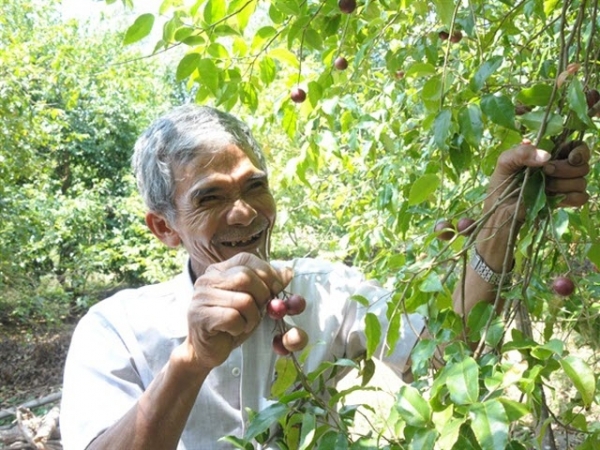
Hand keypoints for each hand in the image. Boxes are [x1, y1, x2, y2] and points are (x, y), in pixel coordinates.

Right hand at [186, 252, 292, 369]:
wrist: (206, 350)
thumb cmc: (231, 323)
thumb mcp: (254, 301)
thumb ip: (269, 286)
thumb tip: (288, 272)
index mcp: (220, 270)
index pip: (247, 260)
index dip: (267, 272)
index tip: (276, 288)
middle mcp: (208, 279)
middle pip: (246, 277)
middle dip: (262, 296)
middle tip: (261, 310)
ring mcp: (202, 297)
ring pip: (243, 300)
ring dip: (252, 316)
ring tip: (246, 323)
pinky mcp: (201, 316)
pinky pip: (233, 318)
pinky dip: (240, 327)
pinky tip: (234, 331)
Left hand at [486, 140, 589, 219]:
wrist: (499, 209)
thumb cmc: (501, 183)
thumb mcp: (506, 162)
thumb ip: (521, 153)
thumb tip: (546, 156)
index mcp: (550, 155)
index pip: (576, 148)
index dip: (579, 151)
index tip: (570, 157)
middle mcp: (561, 169)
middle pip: (582, 165)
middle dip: (564, 168)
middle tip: (546, 171)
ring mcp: (564, 186)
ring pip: (581, 181)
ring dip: (562, 184)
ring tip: (544, 187)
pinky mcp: (564, 202)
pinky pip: (580, 197)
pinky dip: (568, 197)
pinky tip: (552, 197)